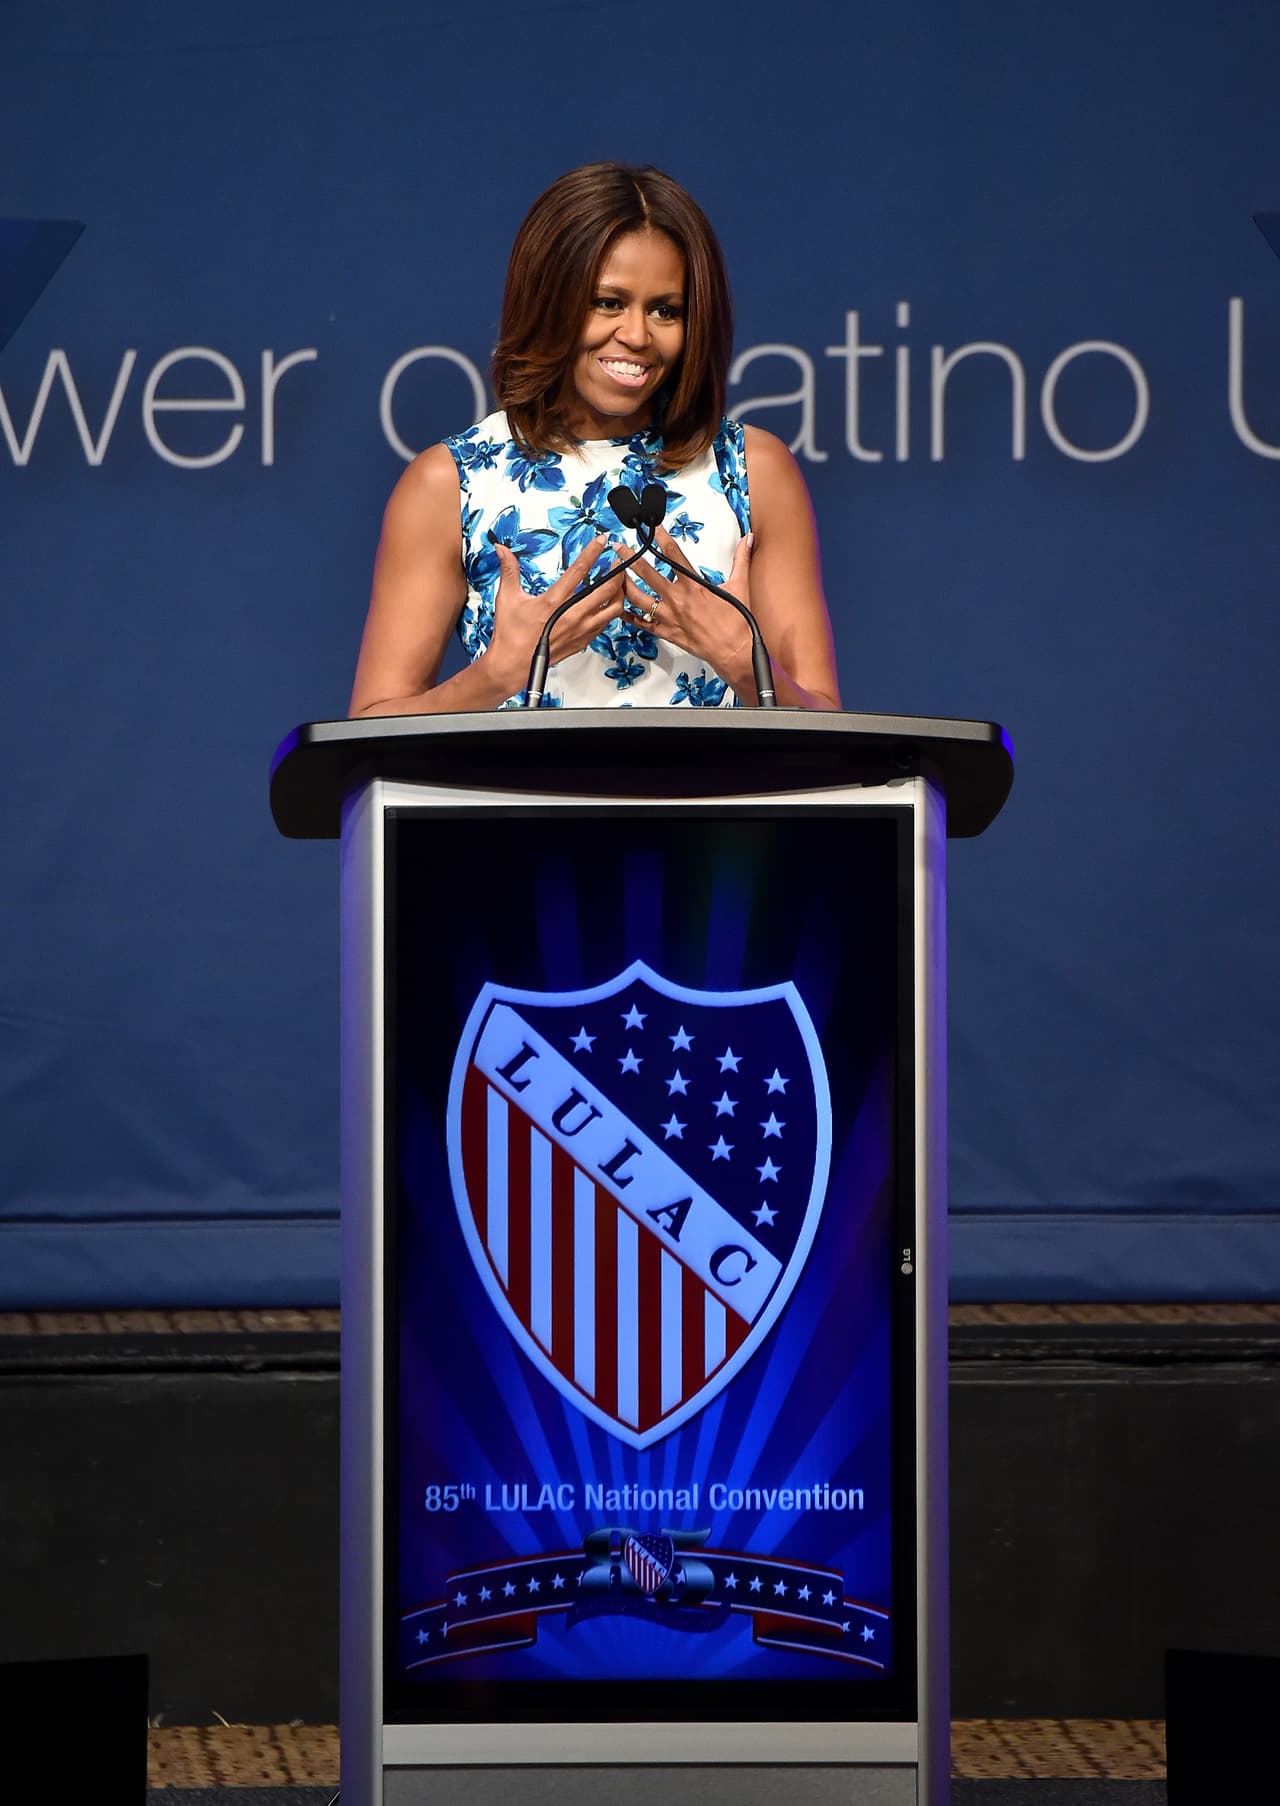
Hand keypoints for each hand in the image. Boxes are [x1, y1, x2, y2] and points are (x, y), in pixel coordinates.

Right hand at [486, 534, 629, 685]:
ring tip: (618, 583)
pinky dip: (611, 612)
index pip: (579, 570)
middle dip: (617, 572)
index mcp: (554, 601)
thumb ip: (509, 570)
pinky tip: (608, 605)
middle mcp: (571, 615)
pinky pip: (606, 624)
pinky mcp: (583, 641)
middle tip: (619, 562)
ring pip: (613, 609)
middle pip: (606, 589)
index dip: (593, 552)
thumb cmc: (510, 635)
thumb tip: (502, 550)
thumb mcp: (507, 598)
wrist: (513, 666)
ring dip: (619, 593)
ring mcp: (580, 629)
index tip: (602, 540)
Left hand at [622, 527, 754, 693]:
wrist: (734, 652)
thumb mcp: (740, 586)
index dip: (660, 537)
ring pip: (638, 598)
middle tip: (619, 548)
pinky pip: (643, 624)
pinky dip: (630, 617)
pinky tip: (621, 609)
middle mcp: (677, 599)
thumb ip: (740, 560)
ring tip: (615, 575)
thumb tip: (747, 540)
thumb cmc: (736, 623)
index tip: (651, 527)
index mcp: (693, 585)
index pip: (673, 554)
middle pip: (647, 573)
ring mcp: (669, 617)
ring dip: (624, 585)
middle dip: (630, 558)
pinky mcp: (667, 633)